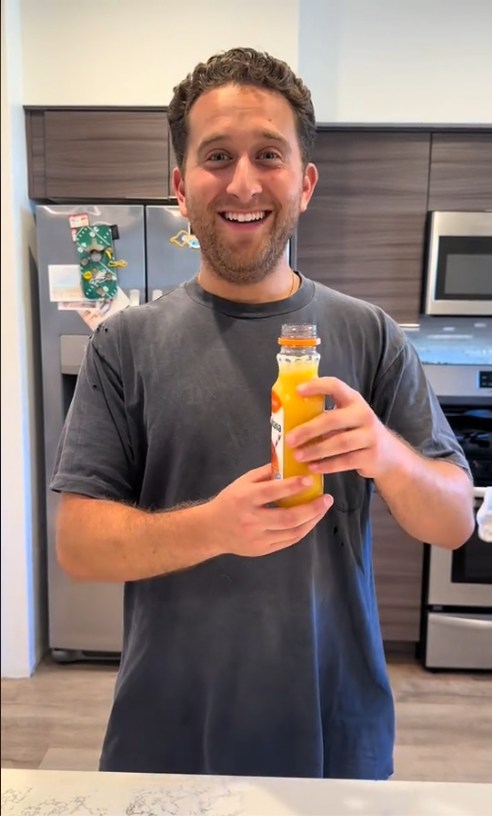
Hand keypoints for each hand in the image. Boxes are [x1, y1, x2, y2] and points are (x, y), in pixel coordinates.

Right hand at [203, 465, 332, 557]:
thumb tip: (290, 463)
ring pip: (292, 532)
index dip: (293, 487)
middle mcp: (252, 520)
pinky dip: (303, 530)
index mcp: (245, 499)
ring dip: (312, 520)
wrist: (211, 530)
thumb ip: (265, 474)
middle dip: (311, 509)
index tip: (310, 480)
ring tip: (322, 509)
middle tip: (327, 499)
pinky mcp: (263, 550)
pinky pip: (288, 541)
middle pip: (287, 517)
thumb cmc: (229, 501)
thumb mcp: (242, 482)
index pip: (272, 492)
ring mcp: (258, 538)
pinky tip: (311, 520)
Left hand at [285, 377, 396, 479]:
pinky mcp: (371, 456)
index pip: (336, 386)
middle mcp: (363, 414)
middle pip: (333, 419)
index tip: (297, 391)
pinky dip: (327, 465)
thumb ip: (326, 416)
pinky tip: (312, 468)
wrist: (389, 455)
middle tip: (289, 439)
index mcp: (353, 400)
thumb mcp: (347, 418)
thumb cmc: (357, 433)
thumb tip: (288, 420)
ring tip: (297, 456)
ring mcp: (370, 436)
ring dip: (315, 450)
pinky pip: (345, 461)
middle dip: (309, 430)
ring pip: (339, 443)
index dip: (317, 386)